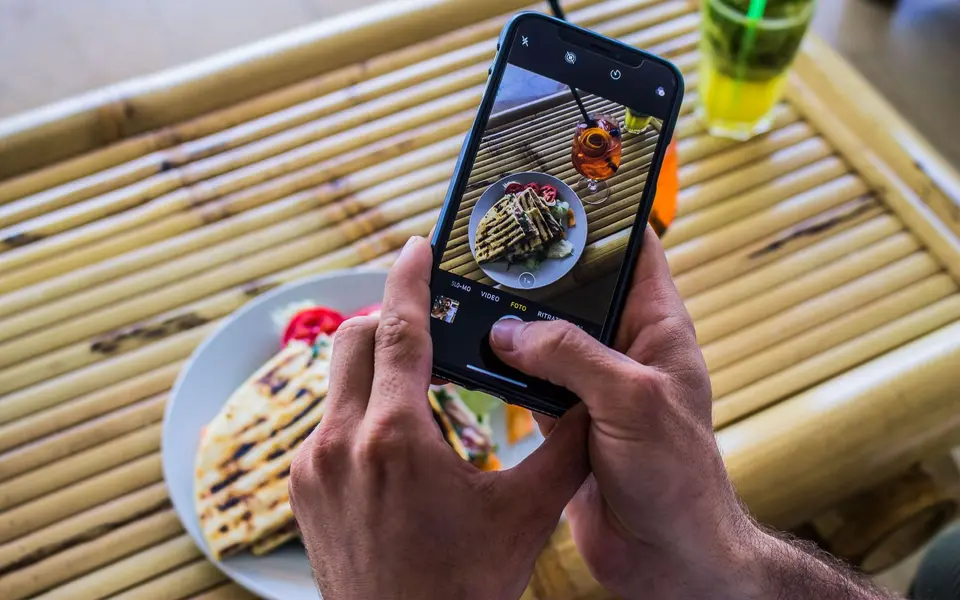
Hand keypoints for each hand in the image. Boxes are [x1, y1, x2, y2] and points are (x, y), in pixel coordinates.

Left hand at [290, 237, 590, 599]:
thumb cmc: (463, 586)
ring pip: (337, 379)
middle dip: (391, 316)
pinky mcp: (300, 486)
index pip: (398, 329)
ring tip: (420, 378)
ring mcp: (311, 465)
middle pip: (357, 338)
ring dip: (376, 363)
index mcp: (397, 437)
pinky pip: (326, 419)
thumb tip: (594, 404)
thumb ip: (564, 451)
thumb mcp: (524, 516)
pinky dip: (360, 406)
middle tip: (431, 318)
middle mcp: (340, 442)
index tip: (417, 245)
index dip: (410, 279)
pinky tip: (396, 434)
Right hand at [489, 227, 755, 598]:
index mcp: (657, 329)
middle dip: (537, 268)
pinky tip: (467, 354)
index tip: (560, 188)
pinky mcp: (564, 420)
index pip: (636, 250)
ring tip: (469, 291)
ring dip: (510, 321)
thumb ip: (572, 357)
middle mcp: (624, 349)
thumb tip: (509, 332)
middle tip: (491, 241)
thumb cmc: (678, 478)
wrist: (669, 557)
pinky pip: (526, 381)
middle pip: (576, 290)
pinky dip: (498, 369)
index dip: (603, 215)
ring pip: (545, 336)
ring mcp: (592, 385)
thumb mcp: (632, 401)